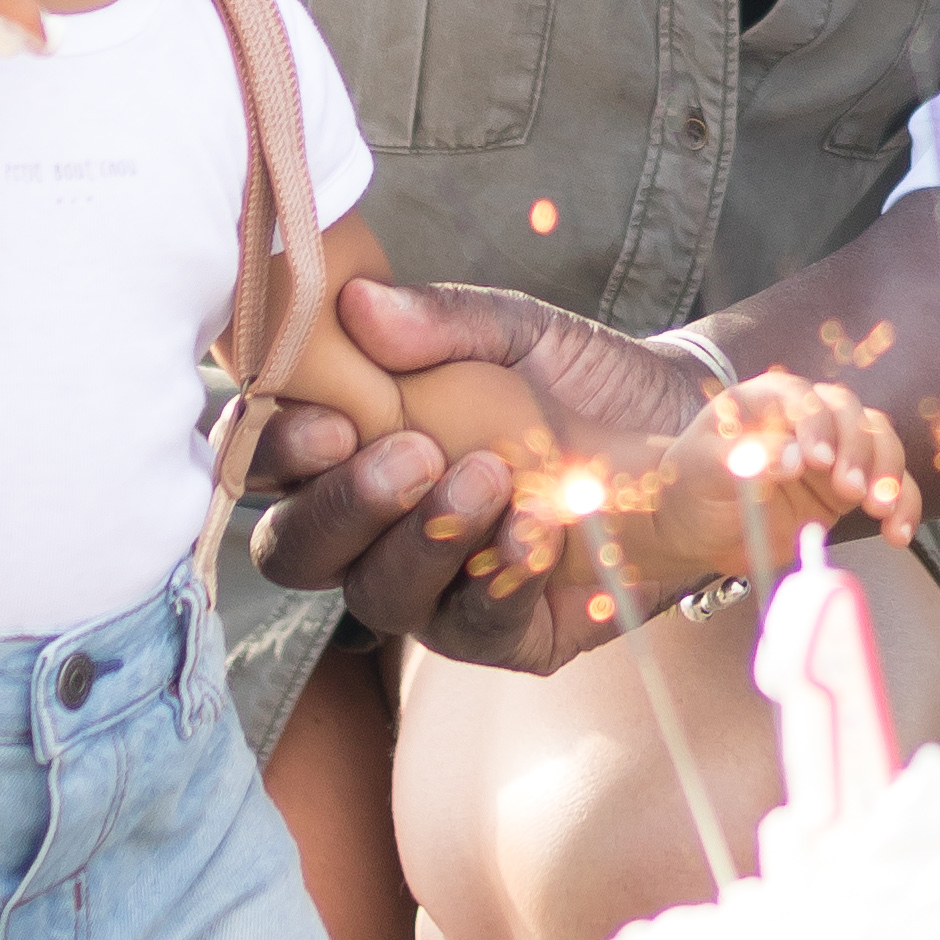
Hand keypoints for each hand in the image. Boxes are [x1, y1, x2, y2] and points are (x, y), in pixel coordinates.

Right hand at [249, 283, 704, 667]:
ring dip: (426, 539)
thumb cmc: (570, 378)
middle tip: (411, 455)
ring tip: (491, 476)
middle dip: (341, 509)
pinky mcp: (503, 636)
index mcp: (348, 449)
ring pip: (378, 596)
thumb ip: (438, 321)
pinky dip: (499, 578)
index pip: (262, 465)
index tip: (329, 423)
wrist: (677, 429)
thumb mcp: (514, 330)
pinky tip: (535, 529)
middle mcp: (371, 532)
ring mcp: (430, 592)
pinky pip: (474, 627)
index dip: (272, 454)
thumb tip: (357, 302)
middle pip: (296, 550)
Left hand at [553, 372, 919, 607]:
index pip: (803, 398)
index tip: (818, 462)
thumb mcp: (702, 471)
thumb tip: (788, 460)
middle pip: (852, 415)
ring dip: (889, 474)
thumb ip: (740, 460)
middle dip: (859, 450)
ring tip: (882, 510)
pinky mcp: (851, 488)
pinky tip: (898, 534)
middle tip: (852, 491)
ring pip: (879, 444)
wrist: (699, 528)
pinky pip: (889, 488)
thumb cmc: (693, 487)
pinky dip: (901, 506)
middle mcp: (809, 418)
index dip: (817, 424)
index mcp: (769, 400)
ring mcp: (835, 451)